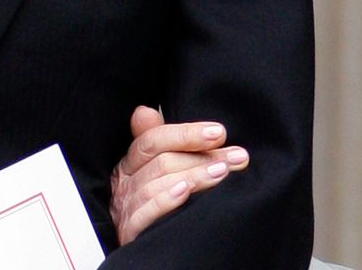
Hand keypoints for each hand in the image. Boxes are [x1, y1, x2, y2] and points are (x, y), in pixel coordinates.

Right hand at [108, 105, 248, 243]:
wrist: (144, 251)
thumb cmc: (154, 203)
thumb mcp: (156, 168)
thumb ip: (159, 141)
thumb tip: (145, 110)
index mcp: (130, 164)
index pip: (153, 140)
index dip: (186, 134)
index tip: (219, 133)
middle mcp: (125, 184)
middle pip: (161, 162)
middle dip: (202, 157)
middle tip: (236, 157)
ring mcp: (126, 208)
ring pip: (156, 185)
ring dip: (193, 176)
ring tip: (222, 173)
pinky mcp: (129, 232)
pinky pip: (144, 213)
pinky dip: (165, 201)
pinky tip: (185, 193)